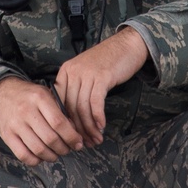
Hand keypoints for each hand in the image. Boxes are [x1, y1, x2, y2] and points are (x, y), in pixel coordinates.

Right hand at [0, 76, 84, 165]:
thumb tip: (74, 133)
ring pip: (38, 149)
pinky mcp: (6, 135)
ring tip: (56, 154)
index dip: (71, 137)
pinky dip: (36, 160)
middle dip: (64, 148)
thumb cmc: (30, 96)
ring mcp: (15, 124)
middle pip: (50, 138)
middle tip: (68, 149)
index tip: (78, 143)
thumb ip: (61, 111)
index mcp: (39, 97)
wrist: (3, 94)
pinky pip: (23, 155)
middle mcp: (26, 110)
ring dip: (52, 156)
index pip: (59, 122)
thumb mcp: (46, 94)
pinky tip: (42, 156)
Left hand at [54, 27, 148, 145]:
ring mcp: (87, 73)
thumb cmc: (108, 61)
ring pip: (82, 107)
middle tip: (86, 142)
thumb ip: (77, 90)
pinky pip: (96, 102)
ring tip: (96, 138)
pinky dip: (98, 117)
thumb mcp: (86, 72)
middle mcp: (73, 72)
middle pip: (71, 107)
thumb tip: (73, 119)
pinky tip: (101, 126)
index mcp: (66, 72)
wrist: (127, 45)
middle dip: (78, 129)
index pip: (60, 103)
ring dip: (89, 127)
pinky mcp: (102, 76)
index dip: (66, 122)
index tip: (73, 136)